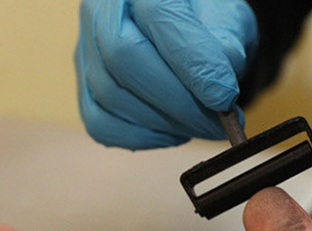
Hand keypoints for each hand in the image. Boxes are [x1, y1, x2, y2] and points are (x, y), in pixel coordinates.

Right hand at [76, 0, 257, 148]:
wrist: (187, 31)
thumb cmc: (205, 20)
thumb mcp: (226, 18)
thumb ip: (226, 42)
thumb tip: (217, 85)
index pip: (158, 18)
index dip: (192, 63)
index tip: (224, 97)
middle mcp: (101, 9)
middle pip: (123, 57)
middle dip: (177, 100)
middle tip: (217, 122)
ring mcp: (86, 49)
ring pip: (111, 95)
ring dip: (165, 122)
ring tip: (201, 124)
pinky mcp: (85, 87)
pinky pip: (101, 124)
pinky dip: (141, 137)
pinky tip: (171, 132)